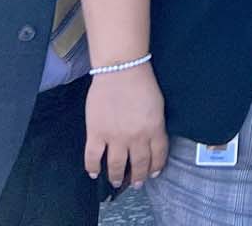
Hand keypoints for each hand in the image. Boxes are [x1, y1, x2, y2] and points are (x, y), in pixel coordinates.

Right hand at [85, 63, 168, 187]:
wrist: (120, 69)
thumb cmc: (141, 83)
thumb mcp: (157, 105)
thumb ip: (155, 125)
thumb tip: (151, 139)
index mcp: (154, 128)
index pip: (158, 154)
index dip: (156, 166)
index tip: (153, 173)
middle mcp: (136, 137)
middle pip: (139, 164)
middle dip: (139, 177)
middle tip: (137, 183)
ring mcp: (115, 137)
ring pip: (117, 166)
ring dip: (117, 177)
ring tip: (117, 182)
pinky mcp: (96, 133)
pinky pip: (93, 157)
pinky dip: (93, 168)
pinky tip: (94, 173)